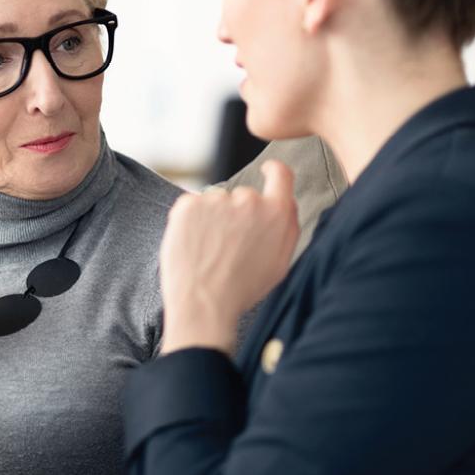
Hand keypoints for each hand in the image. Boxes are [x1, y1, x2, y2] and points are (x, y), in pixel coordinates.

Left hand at [159, 160, 299, 353]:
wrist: (204, 305)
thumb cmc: (243, 289)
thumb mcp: (281, 261)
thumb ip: (286, 226)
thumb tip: (285, 201)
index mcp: (277, 213)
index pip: (281, 174)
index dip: (274, 171)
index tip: (267, 169)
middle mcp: (249, 200)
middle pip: (243, 196)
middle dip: (237, 215)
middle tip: (229, 246)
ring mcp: (216, 200)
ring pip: (215, 202)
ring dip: (212, 219)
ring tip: (210, 252)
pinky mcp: (188, 204)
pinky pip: (192, 206)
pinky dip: (191, 222)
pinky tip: (194, 246)